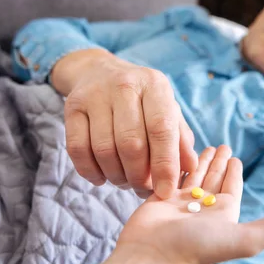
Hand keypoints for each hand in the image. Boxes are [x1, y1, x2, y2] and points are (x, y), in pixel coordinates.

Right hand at [51, 49, 197, 198]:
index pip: (161, 129)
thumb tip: (191, 169)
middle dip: (138, 176)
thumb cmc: (141, 99)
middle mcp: (124, 86)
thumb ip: (180, 138)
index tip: (165, 191)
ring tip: (124, 181)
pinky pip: (78, 149)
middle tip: (142, 188)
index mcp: (154, 85)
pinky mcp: (71, 106)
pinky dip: (90, 171)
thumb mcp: (166, 108)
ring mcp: (95, 95)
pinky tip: (102, 177)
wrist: (99, 71)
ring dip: (116, 176)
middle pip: (131, 143)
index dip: (165, 165)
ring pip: (104, 149)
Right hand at [117, 145, 263, 263]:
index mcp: (225, 212)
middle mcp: (204, 207)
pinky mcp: (161, 196)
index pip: (233, 185)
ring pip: (195, 176)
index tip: (236, 156)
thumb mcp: (246, 237)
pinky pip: (173, 176)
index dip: (235, 171)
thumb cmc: (198, 247)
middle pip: (215, 178)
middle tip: (223, 144)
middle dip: (220, 162)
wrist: (153, 255)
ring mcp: (181, 202)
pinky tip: (178, 156)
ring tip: (205, 147)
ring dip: (202, 162)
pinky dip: (178, 166)